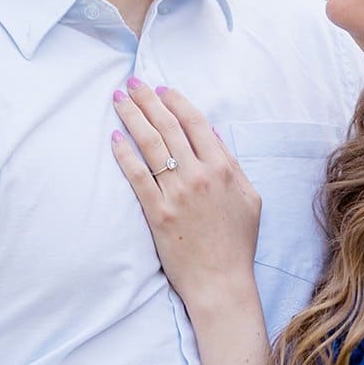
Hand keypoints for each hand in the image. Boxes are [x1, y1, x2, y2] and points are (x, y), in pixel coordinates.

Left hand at [110, 78, 261, 304]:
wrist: (221, 281)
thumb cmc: (237, 242)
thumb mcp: (249, 198)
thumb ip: (232, 163)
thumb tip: (213, 134)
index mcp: (224, 168)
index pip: (196, 123)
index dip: (177, 101)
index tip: (161, 89)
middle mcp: (200, 175)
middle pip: (168, 127)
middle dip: (147, 100)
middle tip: (132, 83)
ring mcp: (177, 193)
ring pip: (150, 144)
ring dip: (132, 117)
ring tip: (119, 99)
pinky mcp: (158, 212)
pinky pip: (137, 175)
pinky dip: (124, 153)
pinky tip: (114, 137)